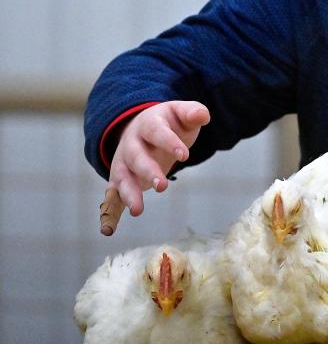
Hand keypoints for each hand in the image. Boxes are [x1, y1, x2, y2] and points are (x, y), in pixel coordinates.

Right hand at [105, 101, 209, 224]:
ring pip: (121, 177)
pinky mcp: (120, 180)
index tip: (184, 155)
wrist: (143, 126)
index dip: (169, 142)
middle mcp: (131, 143)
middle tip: (163, 186)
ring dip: (128, 194)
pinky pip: (112, 197)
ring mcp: (123, 162)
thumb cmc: (169, 123)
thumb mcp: (181, 114)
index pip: (157, 132)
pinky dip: (109, 213)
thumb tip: (203, 115)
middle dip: (148, 171)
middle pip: (136, 157)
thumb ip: (193, 113)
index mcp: (148, 124)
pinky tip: (108, 230)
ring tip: (138, 210)